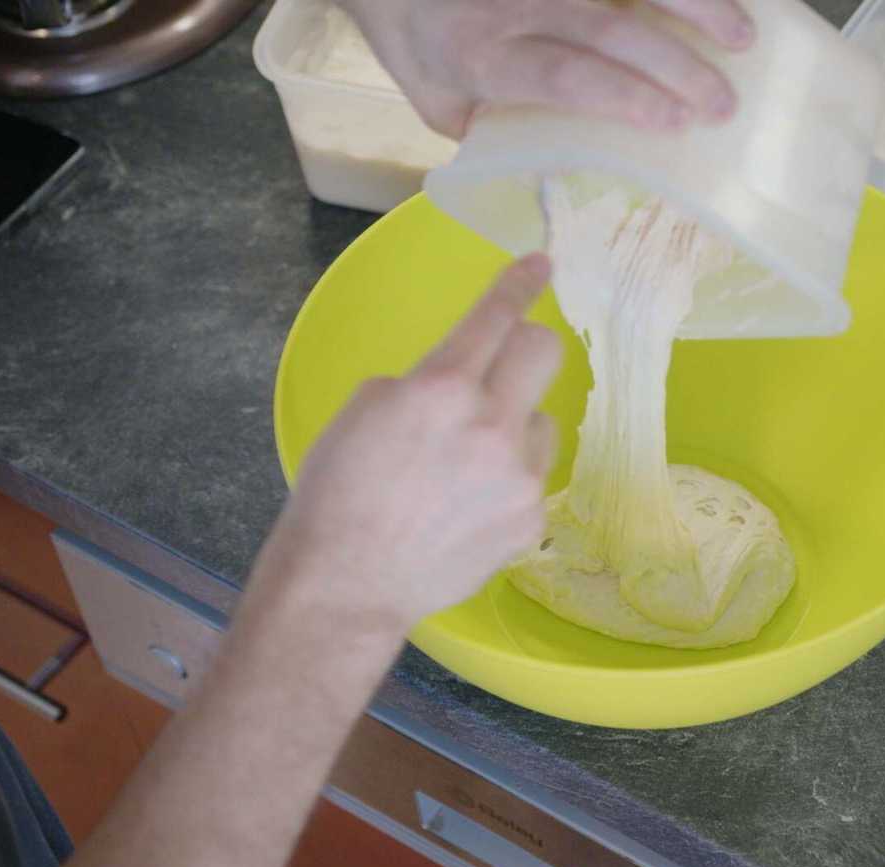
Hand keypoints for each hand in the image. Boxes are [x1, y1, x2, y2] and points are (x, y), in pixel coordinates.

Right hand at [262, 254, 561, 630]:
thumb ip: (425, 381)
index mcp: (442, 388)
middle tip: (503, 363)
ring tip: (466, 463)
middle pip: (546, 352)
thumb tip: (464, 374)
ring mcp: (520, 476)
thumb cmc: (339, 491)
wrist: (349, 583)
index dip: (520, 283)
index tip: (540, 264)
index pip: (496, 316)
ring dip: (514, 424)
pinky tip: (467, 506)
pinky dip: (508, 478)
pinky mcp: (531, 517)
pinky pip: (534, 474)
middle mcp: (493, 425)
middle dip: (525, 346)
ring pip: (543, 419)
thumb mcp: (365, 409)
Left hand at [341, 0, 754, 137]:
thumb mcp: (436, 102)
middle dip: (678, 66)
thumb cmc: (414, 40)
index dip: (626, 96)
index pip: (567, 75)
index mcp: (486, 56)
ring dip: (694, 4)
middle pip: (612, 29)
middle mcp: (517, 3)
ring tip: (744, 33)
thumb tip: (555, 170)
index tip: (676, 122)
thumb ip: (491, 130)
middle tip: (725, 103)